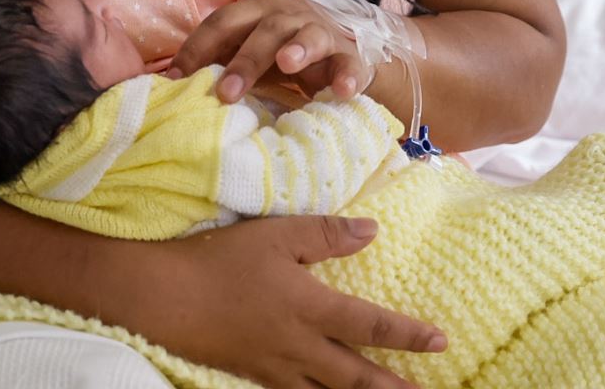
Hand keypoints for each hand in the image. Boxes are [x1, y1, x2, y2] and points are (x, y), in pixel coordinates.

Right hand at [126, 215, 443, 388]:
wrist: (163, 297)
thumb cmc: (220, 259)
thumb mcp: (276, 234)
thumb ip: (326, 233)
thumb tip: (373, 231)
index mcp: (310, 307)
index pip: (370, 325)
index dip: (407, 335)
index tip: (440, 342)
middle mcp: (299, 346)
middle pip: (356, 376)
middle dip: (393, 388)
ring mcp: (275, 367)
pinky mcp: (252, 375)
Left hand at [172, 0, 369, 104]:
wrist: (341, 52)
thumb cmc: (281, 54)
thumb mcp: (248, 53)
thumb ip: (217, 62)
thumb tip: (167, 85)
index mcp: (256, 11)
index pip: (222, 22)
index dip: (198, 48)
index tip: (175, 80)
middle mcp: (288, 16)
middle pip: (264, 30)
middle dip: (243, 61)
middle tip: (224, 93)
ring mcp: (321, 34)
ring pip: (309, 35)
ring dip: (298, 48)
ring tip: (288, 62)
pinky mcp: (350, 57)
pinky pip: (350, 65)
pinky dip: (348, 76)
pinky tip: (344, 91)